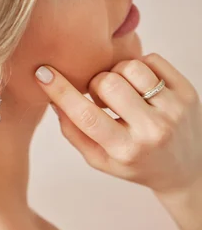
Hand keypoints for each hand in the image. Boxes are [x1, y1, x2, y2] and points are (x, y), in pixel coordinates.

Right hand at [35, 53, 201, 194]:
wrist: (185, 170)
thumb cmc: (136, 163)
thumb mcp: (101, 160)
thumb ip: (74, 133)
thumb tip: (54, 99)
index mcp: (126, 150)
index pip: (86, 116)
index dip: (60, 91)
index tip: (42, 73)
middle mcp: (152, 130)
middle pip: (107, 84)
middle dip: (96, 84)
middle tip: (101, 97)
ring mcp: (173, 109)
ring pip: (131, 67)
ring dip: (118, 74)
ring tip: (123, 91)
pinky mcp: (187, 92)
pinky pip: (152, 59)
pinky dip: (139, 67)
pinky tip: (140, 86)